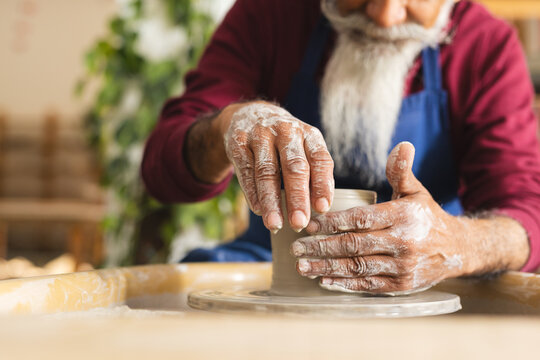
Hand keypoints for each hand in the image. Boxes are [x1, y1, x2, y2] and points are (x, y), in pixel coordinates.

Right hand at [223, 102, 333, 231]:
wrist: (248, 114)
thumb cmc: (283, 142)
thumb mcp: (302, 148)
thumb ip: (311, 173)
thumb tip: (318, 210)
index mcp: (309, 134)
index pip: (320, 160)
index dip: (322, 184)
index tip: (322, 209)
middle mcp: (286, 132)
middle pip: (294, 167)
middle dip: (298, 198)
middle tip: (300, 223)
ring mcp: (260, 136)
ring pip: (267, 171)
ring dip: (271, 201)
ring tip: (275, 224)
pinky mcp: (239, 142)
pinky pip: (246, 171)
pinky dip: (252, 192)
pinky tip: (258, 210)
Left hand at [291, 142, 468, 294]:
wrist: (458, 249)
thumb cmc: (427, 217)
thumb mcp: (416, 191)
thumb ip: (401, 171)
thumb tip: (402, 145)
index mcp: (402, 216)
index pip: (361, 219)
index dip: (332, 222)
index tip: (309, 224)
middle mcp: (403, 242)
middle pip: (354, 245)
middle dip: (322, 247)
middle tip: (297, 247)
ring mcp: (402, 267)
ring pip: (358, 267)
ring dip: (327, 268)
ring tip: (302, 266)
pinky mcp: (401, 285)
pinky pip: (369, 285)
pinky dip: (345, 284)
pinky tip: (325, 281)